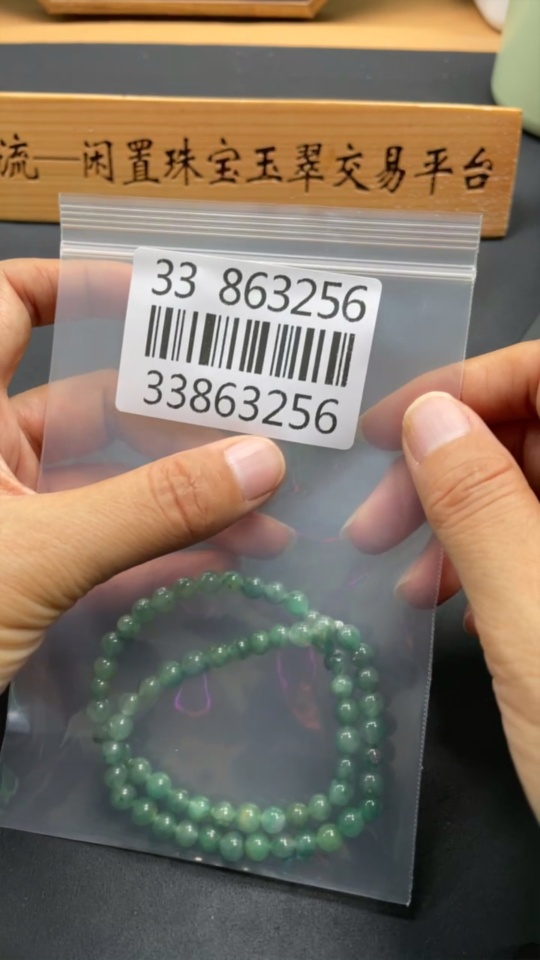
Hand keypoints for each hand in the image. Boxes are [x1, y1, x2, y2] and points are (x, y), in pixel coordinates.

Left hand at [0, 259, 289, 691]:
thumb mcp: (39, 556)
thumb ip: (151, 509)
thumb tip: (262, 460)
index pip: (11, 306)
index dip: (82, 288)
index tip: (168, 306)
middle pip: (89, 407)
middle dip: (174, 425)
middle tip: (261, 432)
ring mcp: (9, 520)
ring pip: (106, 486)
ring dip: (185, 499)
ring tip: (267, 513)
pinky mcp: (27, 577)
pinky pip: (104, 549)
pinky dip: (163, 553)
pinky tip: (228, 560)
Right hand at [343, 344, 539, 817]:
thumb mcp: (538, 625)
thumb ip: (483, 509)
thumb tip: (429, 417)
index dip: (471, 384)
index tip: (387, 428)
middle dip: (448, 465)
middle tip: (374, 523)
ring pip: (537, 490)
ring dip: (461, 519)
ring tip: (401, 575)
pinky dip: (492, 560)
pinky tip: (450, 602)